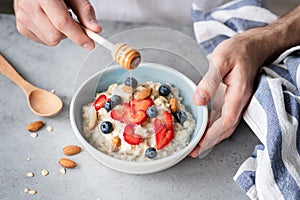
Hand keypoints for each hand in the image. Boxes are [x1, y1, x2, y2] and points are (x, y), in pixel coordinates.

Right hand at [14, 0, 101, 49]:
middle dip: (69, 33)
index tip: (89, 44)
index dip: (78, 36)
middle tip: (72, 21)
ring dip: (60, 34)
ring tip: (58, 18)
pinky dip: (50, 35)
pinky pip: (42, 41)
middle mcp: (29, 6)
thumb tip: (95, 29)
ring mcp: (23, 17)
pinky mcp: (21, 26)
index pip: (62, 22)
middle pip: (55, 35)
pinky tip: (49, 22)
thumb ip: (85, 11)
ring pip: (49, 41)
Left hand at [190, 33, 265, 156]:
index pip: (226, 120)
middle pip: (226, 127)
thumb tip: (198, 101)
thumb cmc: (238, 51)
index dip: (213, 134)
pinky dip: (213, 127)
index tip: (201, 144)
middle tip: (194, 151)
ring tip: (197, 145)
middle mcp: (239, 101)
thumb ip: (209, 81)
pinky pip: (223, 117)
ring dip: (211, 137)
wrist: (252, 46)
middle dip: (210, 141)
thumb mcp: (220, 61)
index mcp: (238, 94)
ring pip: (225, 125)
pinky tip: (203, 129)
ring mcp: (236, 101)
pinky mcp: (231, 99)